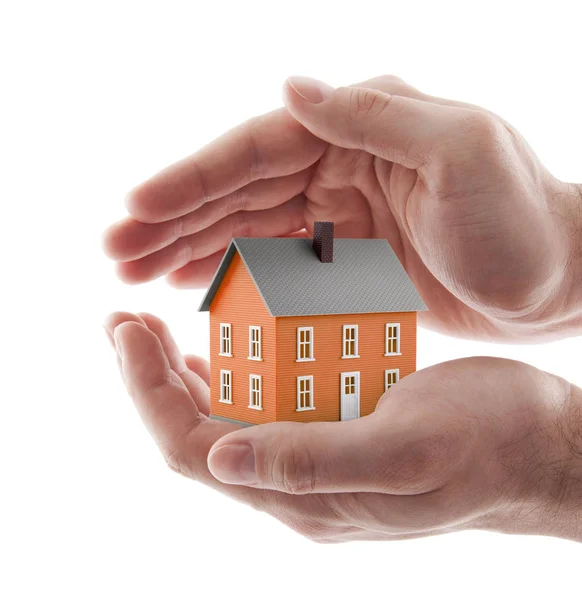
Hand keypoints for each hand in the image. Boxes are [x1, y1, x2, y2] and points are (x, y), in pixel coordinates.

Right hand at [103, 75, 581, 340]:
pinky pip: (278, 259)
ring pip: (250, 226)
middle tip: (116, 252)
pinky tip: (199, 281)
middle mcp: (342, 160)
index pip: (257, 150)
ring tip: (140, 271)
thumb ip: (374, 115)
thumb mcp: (462, 151)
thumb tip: (288, 87)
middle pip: (240, 189)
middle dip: (175, 219)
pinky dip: (235, 269)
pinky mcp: (348, 254)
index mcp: (361, 127)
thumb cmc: (522, 221)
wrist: (558, 280)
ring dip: (192, 246)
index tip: (135, 209)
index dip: (192, 179)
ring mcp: (341, 209)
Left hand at [105, 312, 581, 542]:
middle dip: (152, 377)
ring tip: (157, 326)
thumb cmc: (486, 448)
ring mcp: (314, 456)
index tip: (127, 331)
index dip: (150, 392)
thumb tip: (220, 462)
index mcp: (303, 492)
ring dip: (185, 373)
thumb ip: (315, 462)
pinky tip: (230, 337)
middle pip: (196, 433)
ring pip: (224, 417)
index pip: (193, 447)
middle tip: (125, 320)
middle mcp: (297, 480)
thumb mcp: (406, 451)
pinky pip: (265, 402)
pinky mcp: (335, 430)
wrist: (536, 449)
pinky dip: (237, 368)